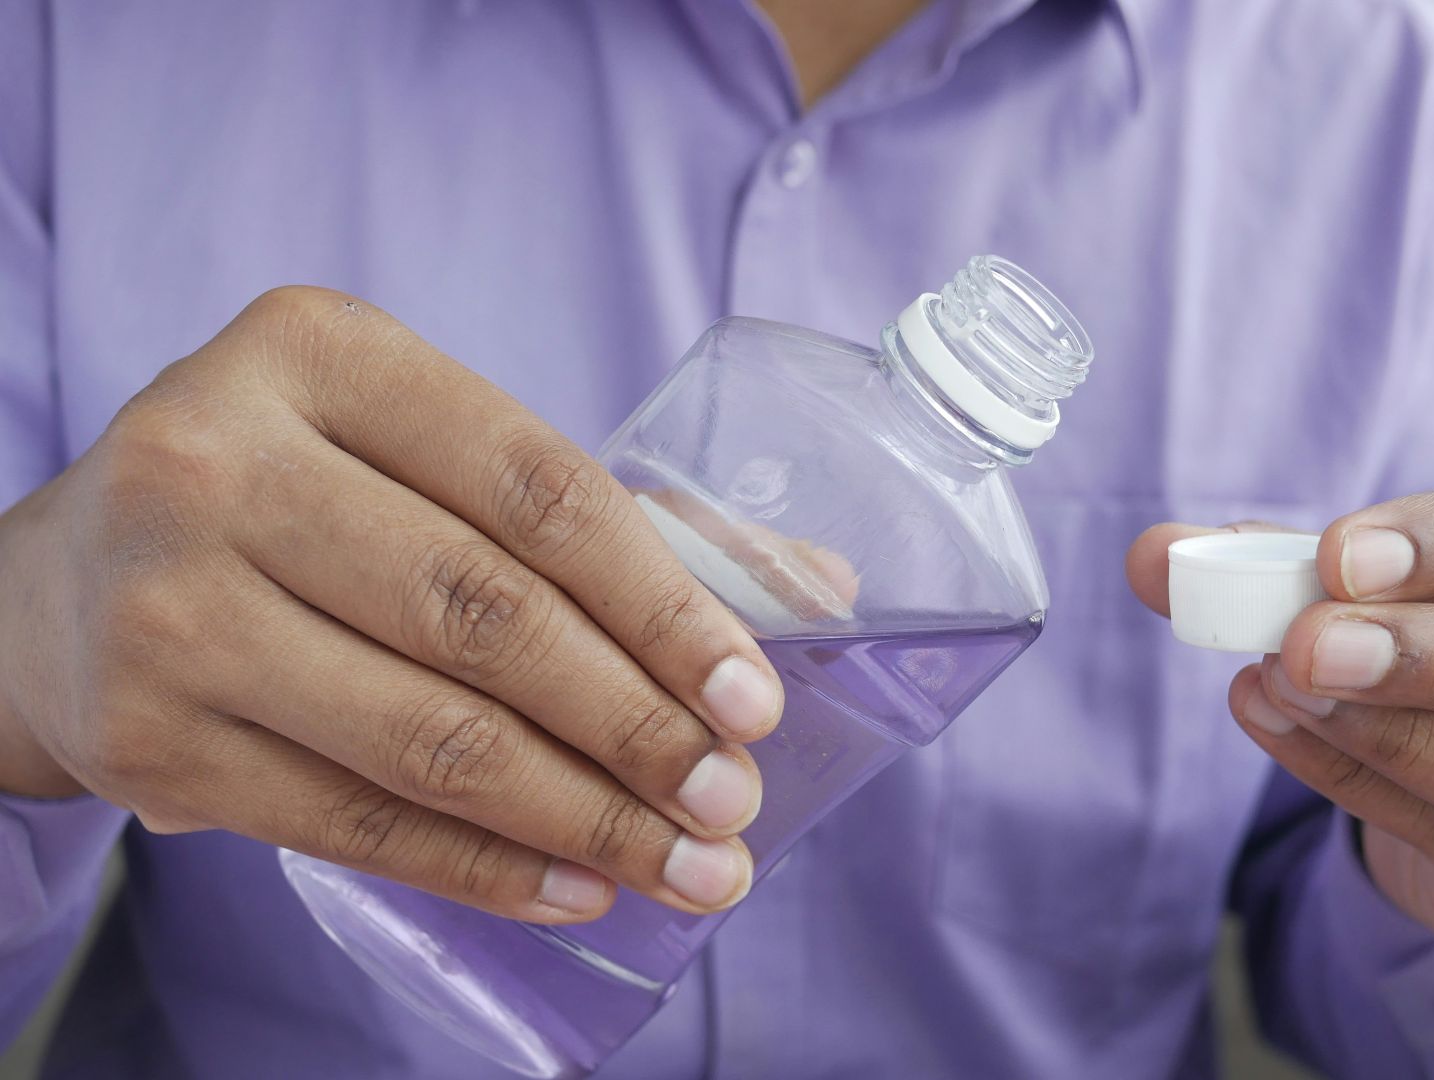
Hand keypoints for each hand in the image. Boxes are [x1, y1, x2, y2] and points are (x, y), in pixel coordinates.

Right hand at [0, 287, 785, 921]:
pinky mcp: (144, 737)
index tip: (755, 696)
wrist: (63, 585)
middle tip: (730, 799)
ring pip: (426, 735)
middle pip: (486, 615)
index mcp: (319, 352)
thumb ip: (608, 513)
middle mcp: (221, 462)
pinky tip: (577, 886)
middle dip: (636, 725)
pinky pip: (352, 825)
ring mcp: (169, 604)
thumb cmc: (297, 502)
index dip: (665, 603)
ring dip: (583, 817)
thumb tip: (817, 591)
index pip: (538, 488)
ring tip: (687, 863)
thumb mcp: (419, 453)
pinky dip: (484, 867)